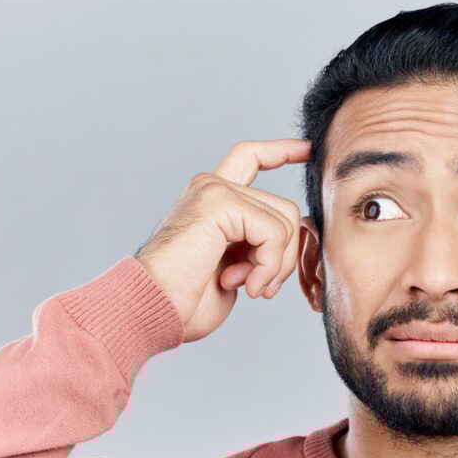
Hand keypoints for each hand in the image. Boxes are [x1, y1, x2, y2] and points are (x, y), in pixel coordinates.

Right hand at [134, 138, 311, 343]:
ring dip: (275, 266)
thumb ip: (258, 246)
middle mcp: (211, 187)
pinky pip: (274, 233)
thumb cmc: (184, 301)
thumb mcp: (234, 269)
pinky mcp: (219, 203)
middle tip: (258, 287)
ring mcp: (214, 191)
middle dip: (285, 257)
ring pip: (285, 222)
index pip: (250, 158)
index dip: (281, 151)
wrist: (150, 309)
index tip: (307, 148)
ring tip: (245, 286)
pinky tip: (242, 285)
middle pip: (285, 209)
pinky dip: (268, 266)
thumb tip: (296, 237)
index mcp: (213, 200)